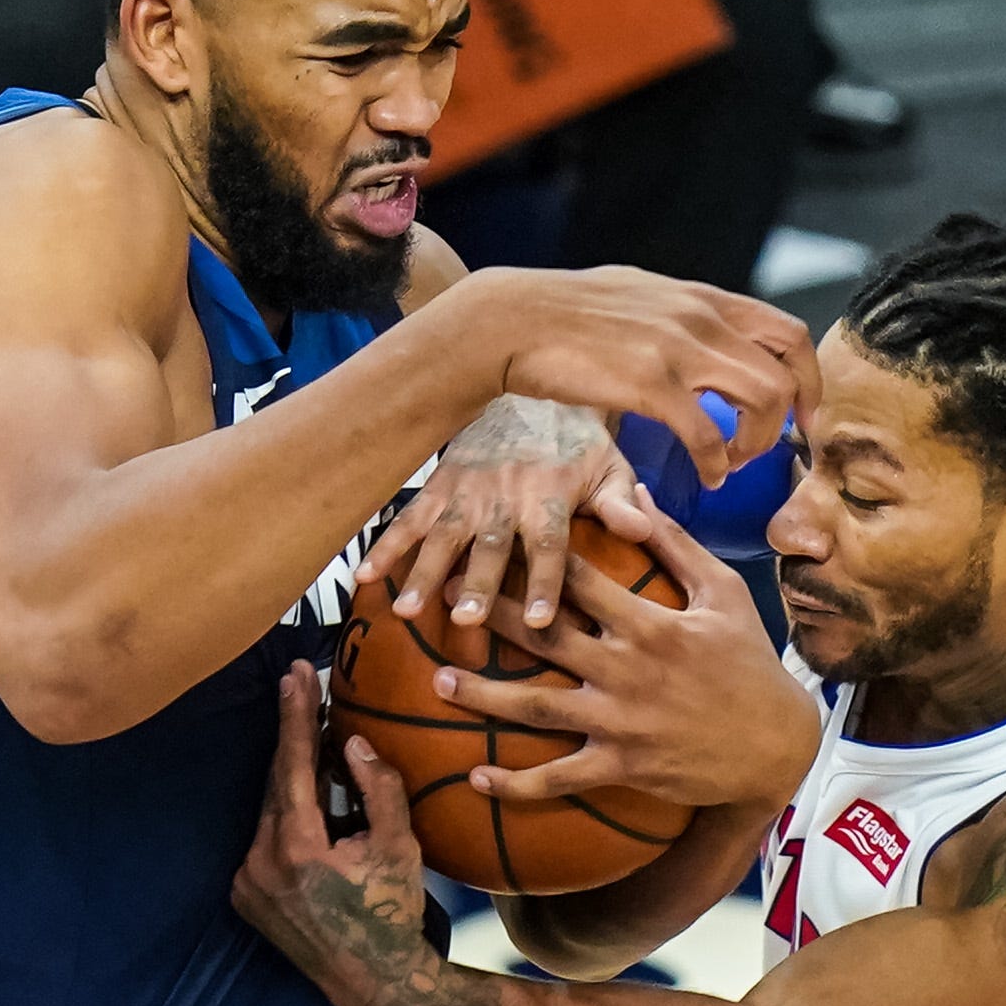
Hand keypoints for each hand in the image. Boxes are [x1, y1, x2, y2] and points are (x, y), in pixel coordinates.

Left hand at [234, 663, 472, 1005]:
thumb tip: (355, 741)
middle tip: (304, 687)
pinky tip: (312, 799)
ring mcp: (247, 883)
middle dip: (294, 738)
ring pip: (270, 810)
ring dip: (294, 778)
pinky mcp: (245, 896)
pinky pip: (265, 838)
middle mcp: (259, 864)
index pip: (292, 766)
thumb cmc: (392, 913)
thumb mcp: (399, 847)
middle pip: (277, 783)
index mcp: (295, 849)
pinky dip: (286, 814)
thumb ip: (379, 788)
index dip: (295, 715)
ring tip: (319, 741)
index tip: (295, 674)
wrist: (373, 982)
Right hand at [358, 397, 651, 632]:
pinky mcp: (439, 485)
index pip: (551, 545)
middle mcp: (505, 496)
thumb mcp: (609, 464)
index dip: (547, 582)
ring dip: (424, 572)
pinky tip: (362, 577)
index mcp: (550, 496)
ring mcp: (467, 492)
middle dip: (477, 584)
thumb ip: (621, 501)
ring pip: (444, 536)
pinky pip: (409, 517)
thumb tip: (643, 528)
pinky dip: (385, 545)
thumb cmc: (577, 440)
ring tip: (405, 609)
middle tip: (464, 621)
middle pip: (491, 546)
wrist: (529, 383)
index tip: (544, 622)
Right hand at [437, 266, 816, 491]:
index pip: (786, 332)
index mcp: (700, 298)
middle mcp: (700, 317)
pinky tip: (707, 475)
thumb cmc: (563, 314)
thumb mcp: (638, 296)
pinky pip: (709, 433)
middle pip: (787, 369)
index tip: (802, 415)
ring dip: (756, 442)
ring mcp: (678, 348)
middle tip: (773, 448)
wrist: (511, 319)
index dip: (808, 378)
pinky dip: (718, 463)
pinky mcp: (649, 383)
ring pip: (763, 399)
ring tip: (732, 462)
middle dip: (792, 418)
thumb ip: (677, 316)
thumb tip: (699, 338)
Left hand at [447, 508, 822, 811]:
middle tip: (442, 599)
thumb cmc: (748, 660)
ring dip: (484, 695)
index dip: (533, 559)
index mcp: (650, 624)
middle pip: (544, 637)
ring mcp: (621, 722)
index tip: (491, 540)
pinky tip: (476, 778)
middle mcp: (628, 671)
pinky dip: (516, 783)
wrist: (776, 744)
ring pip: (538, 707)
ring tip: (439, 681)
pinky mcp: (621, 766)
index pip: (581, 581)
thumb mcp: (722, 593)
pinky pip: (559, 778)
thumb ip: (674, 543)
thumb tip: (634, 492)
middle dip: (490, 616)